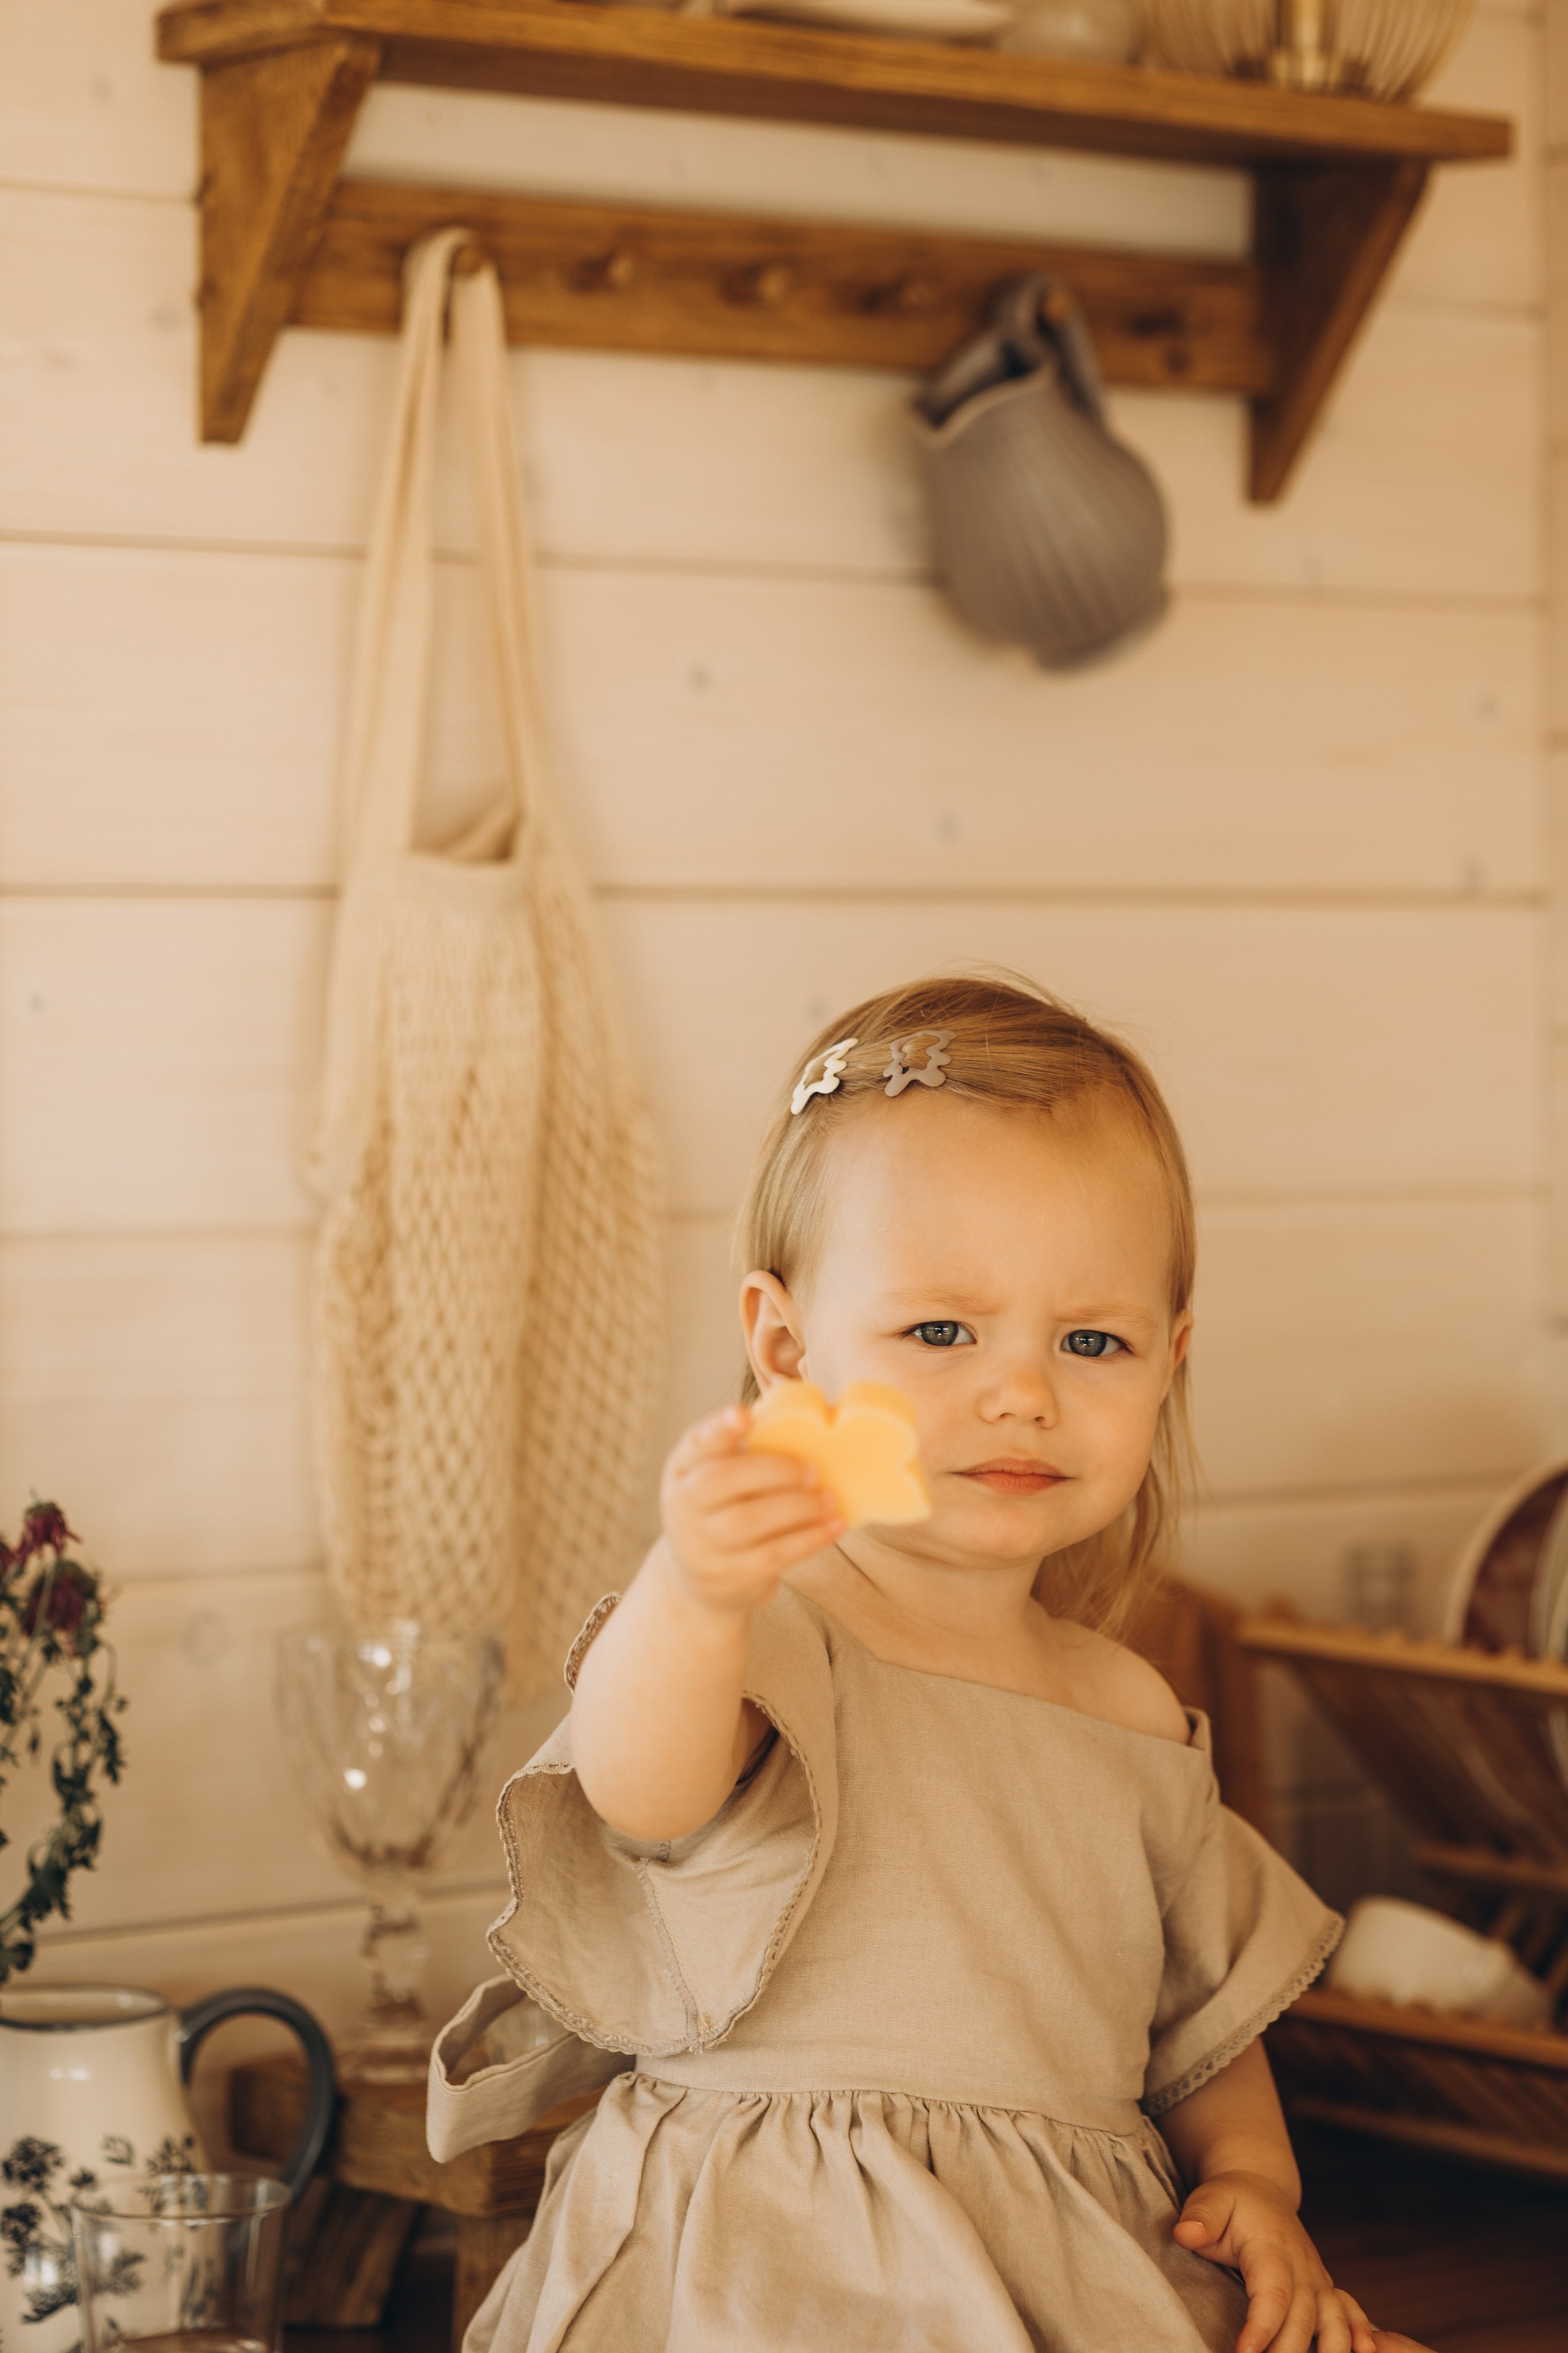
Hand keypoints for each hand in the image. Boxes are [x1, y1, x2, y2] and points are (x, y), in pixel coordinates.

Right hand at [660, 1405, 842, 1616]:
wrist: (700, 1577)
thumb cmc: (725, 1507)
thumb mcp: (719, 1476)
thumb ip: (751, 1450)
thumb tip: (816, 1413)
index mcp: (684, 1467)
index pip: (696, 1442)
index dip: (719, 1428)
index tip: (744, 1415)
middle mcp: (684, 1504)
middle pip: (720, 1481)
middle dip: (771, 1471)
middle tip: (813, 1470)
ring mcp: (703, 1545)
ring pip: (747, 1522)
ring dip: (797, 1507)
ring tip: (830, 1499)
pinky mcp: (730, 1576)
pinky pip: (772, 1556)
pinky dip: (807, 1540)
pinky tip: (833, 1527)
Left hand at [1174, 2171, 1375, 2352]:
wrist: (1260, 2191)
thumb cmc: (1231, 2202)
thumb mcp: (1211, 2200)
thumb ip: (1201, 2217)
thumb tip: (1186, 2233)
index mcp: (1272, 2247)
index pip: (1272, 2293)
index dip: (1262, 2327)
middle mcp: (1302, 2265)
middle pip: (1303, 2317)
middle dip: (1288, 2352)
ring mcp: (1317, 2278)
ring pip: (1332, 2319)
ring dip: (1330, 2349)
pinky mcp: (1324, 2289)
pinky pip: (1349, 2311)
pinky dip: (1359, 2332)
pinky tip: (1363, 2351)